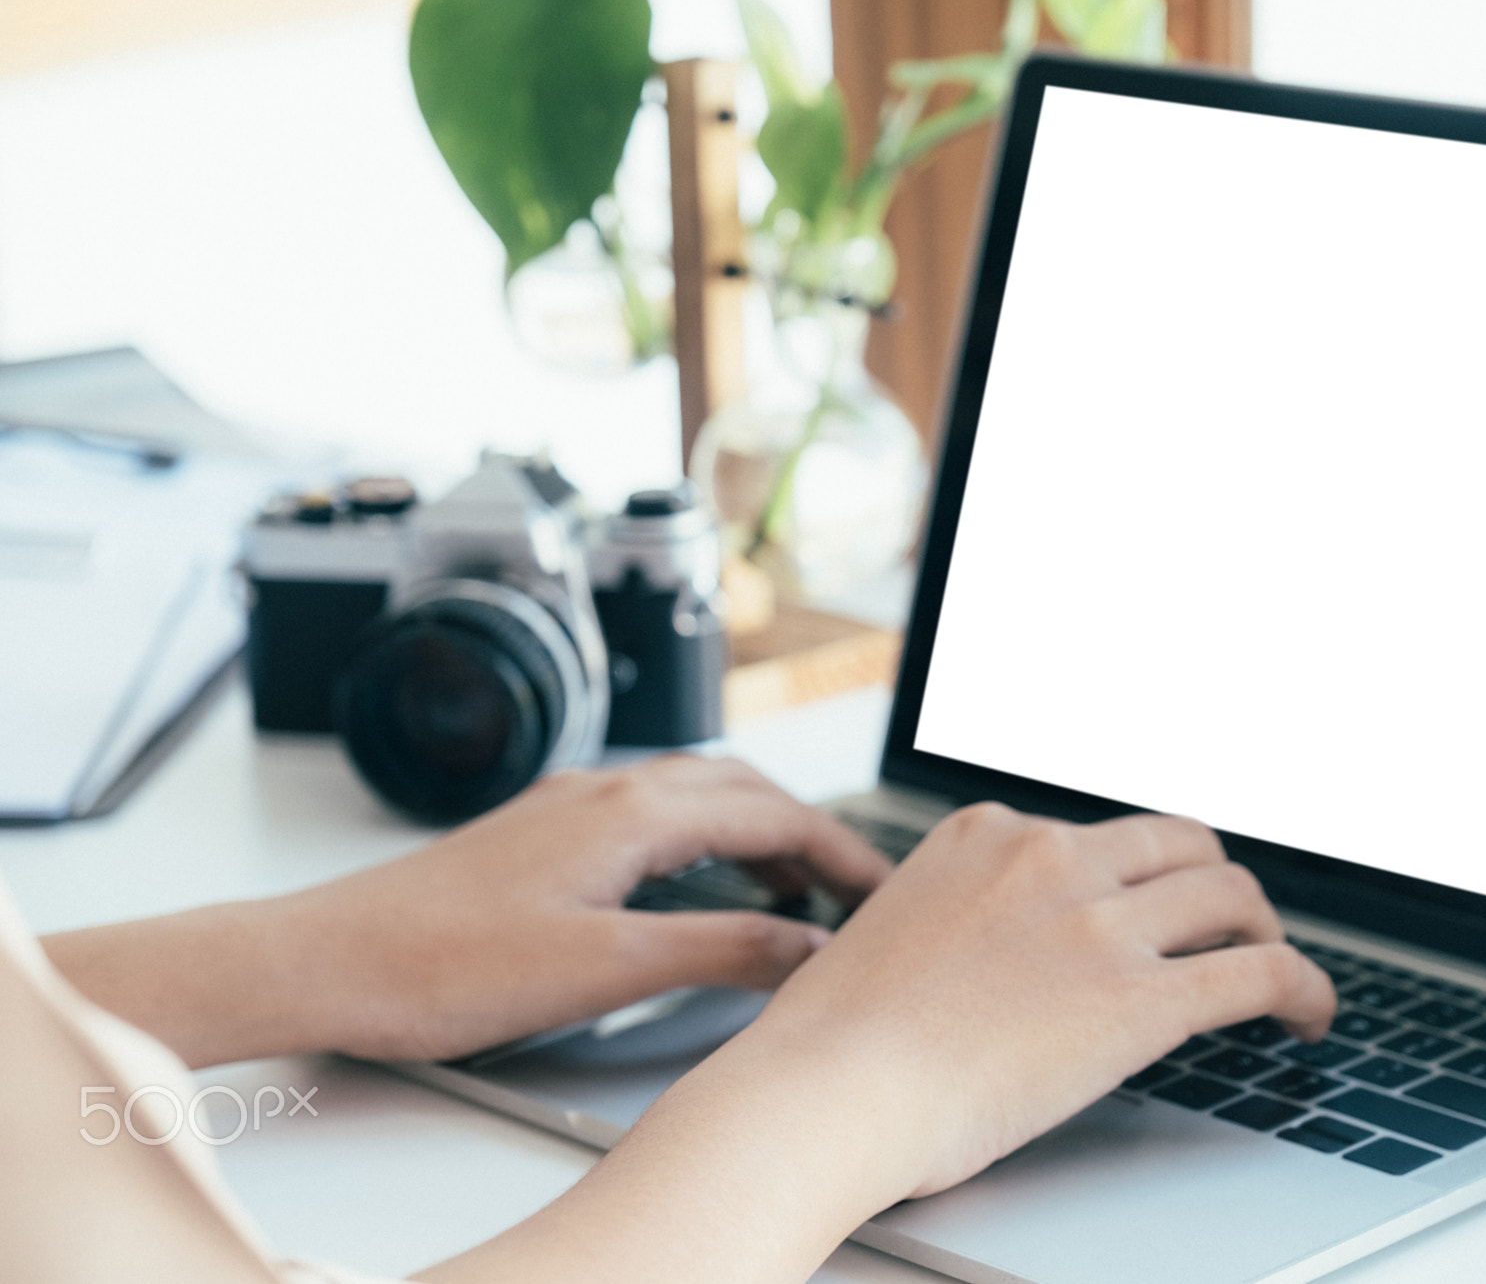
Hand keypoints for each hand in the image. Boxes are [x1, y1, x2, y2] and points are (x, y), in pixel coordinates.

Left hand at [44, 755, 892, 1066]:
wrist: (325, 959)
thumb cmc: (440, 966)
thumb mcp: (602, 969)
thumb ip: (717, 950)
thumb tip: (805, 942)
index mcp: (630, 813)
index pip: (774, 818)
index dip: (842, 854)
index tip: (887, 892)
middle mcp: (604, 792)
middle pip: (743, 790)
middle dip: (811, 831)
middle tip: (856, 886)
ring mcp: (568, 806)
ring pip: (696, 792)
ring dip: (758, 826)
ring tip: (793, 882)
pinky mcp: (540, 831)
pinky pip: (652, 808)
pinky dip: (705, 832)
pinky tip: (695, 876)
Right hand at [418, 804, 1334, 1283]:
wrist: (827, 1089)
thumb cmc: (836, 1043)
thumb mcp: (895, 933)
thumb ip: (958, 919)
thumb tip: (991, 955)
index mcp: (986, 834)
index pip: (1095, 833)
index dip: (1139, 871)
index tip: (1152, 899)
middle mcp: (1050, 857)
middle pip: (1179, 843)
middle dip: (1213, 883)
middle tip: (1228, 924)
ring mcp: (1099, 922)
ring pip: (1230, 893)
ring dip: (1263, 928)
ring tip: (1272, 966)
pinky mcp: (1139, 997)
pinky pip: (1258, 972)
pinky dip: (1302, 987)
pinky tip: (1310, 1012)